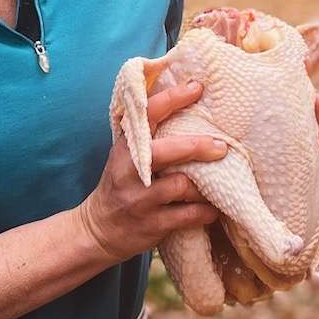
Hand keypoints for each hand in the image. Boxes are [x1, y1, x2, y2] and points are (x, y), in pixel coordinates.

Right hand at [77, 79, 225, 264]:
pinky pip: (187, 216)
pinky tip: (213, 209)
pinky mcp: (151, 225)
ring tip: (219, 184)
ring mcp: (140, 199)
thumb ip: (148, 136)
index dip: (173, 99)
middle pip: (166, 152)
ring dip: (205, 186)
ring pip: (181, 186)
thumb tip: (187, 104)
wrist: (98, 230)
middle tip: (221, 147)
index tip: (197, 87)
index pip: (147, 114)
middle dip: (196, 146)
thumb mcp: (125, 157)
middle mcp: (130, 171)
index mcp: (126, 148)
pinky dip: (206, 212)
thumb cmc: (121, 185)